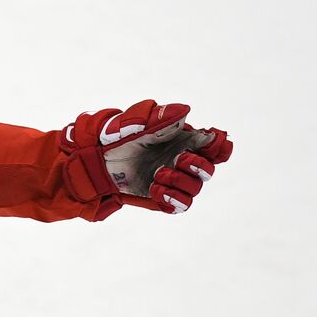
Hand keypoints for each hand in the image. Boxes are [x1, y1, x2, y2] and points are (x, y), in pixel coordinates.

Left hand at [60, 99, 232, 213]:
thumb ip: (159, 117)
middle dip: (199, 166)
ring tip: (157, 175)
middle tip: (178, 159)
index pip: (215, 146)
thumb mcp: (136, 124)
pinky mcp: (162, 197)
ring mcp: (173, 180)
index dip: (220, 146)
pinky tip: (156, 190)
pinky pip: (180, 205)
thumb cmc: (117, 136)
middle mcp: (183, 161)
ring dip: (181, 183)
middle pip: (209, 169)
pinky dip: (173, 200)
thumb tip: (185, 111)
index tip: (209, 143)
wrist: (96, 160)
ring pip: (195, 189)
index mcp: (184, 141)